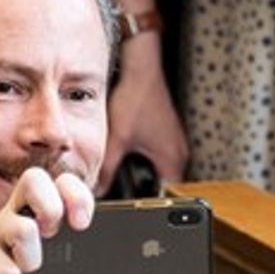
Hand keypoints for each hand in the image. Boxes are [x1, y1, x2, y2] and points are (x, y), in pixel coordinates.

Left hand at [101, 50, 187, 189]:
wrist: (142, 69)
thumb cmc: (136, 99)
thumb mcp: (117, 140)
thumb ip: (107, 169)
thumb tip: (95, 189)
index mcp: (172, 161)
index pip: (165, 197)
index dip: (145, 202)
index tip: (129, 204)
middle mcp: (178, 153)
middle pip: (160, 185)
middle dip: (140, 187)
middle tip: (122, 185)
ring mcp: (173, 142)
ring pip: (157, 169)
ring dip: (141, 171)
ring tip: (124, 166)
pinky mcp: (166, 132)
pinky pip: (155, 154)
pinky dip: (141, 156)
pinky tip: (128, 148)